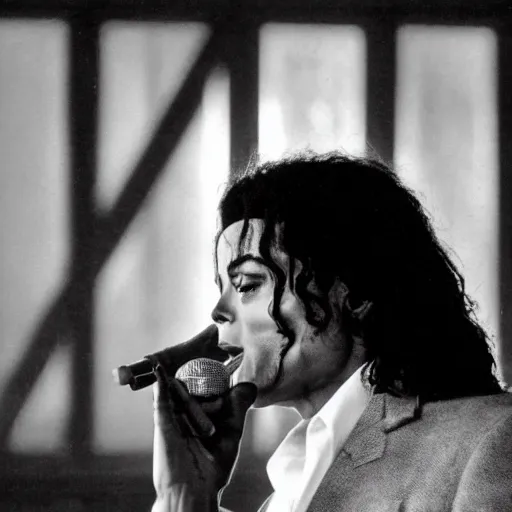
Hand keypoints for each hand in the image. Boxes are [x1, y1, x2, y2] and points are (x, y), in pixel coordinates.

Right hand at [152, 365, 256, 511]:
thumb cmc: (213, 465)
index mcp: (202, 414)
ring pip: (177, 390)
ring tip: (182, 355)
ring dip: (179, 374)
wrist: (196, 490)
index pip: (207, 387)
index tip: (222, 353)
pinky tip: (159, 370)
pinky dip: (160, 384)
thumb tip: (250, 385)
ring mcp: (174, 418)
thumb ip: (238, 407)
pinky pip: (160, 400)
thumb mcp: (232, 431)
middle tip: (208, 352)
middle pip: (192, 386)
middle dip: (197, 371)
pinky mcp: (163, 424)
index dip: (212, 373)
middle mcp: (187, 414)